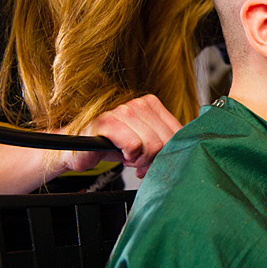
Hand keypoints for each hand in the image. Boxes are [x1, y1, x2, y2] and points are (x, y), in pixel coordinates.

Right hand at [62, 94, 182, 178]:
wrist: (81, 148)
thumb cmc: (115, 145)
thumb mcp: (146, 142)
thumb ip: (165, 143)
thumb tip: (185, 153)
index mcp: (151, 105)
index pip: (178, 132)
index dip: (171, 152)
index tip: (159, 161)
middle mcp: (138, 104)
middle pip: (166, 140)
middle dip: (156, 159)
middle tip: (142, 164)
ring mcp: (122, 111)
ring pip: (152, 144)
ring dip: (141, 160)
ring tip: (131, 158)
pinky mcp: (107, 122)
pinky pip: (133, 145)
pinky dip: (130, 156)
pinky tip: (122, 155)